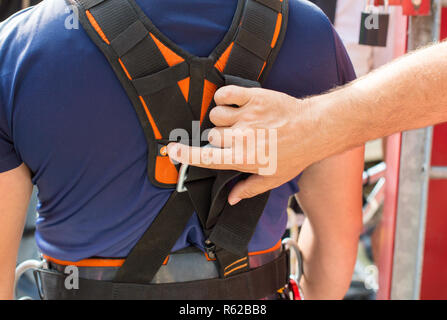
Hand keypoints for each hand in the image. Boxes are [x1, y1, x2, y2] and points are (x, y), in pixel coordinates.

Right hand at [168, 85, 322, 204]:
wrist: (314, 129)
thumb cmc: (295, 155)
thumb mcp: (273, 178)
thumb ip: (248, 189)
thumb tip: (231, 198)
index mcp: (243, 158)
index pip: (206, 158)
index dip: (186, 155)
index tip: (172, 151)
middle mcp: (241, 137)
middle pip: (211, 134)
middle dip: (219, 137)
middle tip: (236, 138)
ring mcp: (247, 115)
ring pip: (216, 114)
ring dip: (222, 118)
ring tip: (238, 121)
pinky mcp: (254, 97)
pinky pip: (225, 94)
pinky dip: (224, 97)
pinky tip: (233, 102)